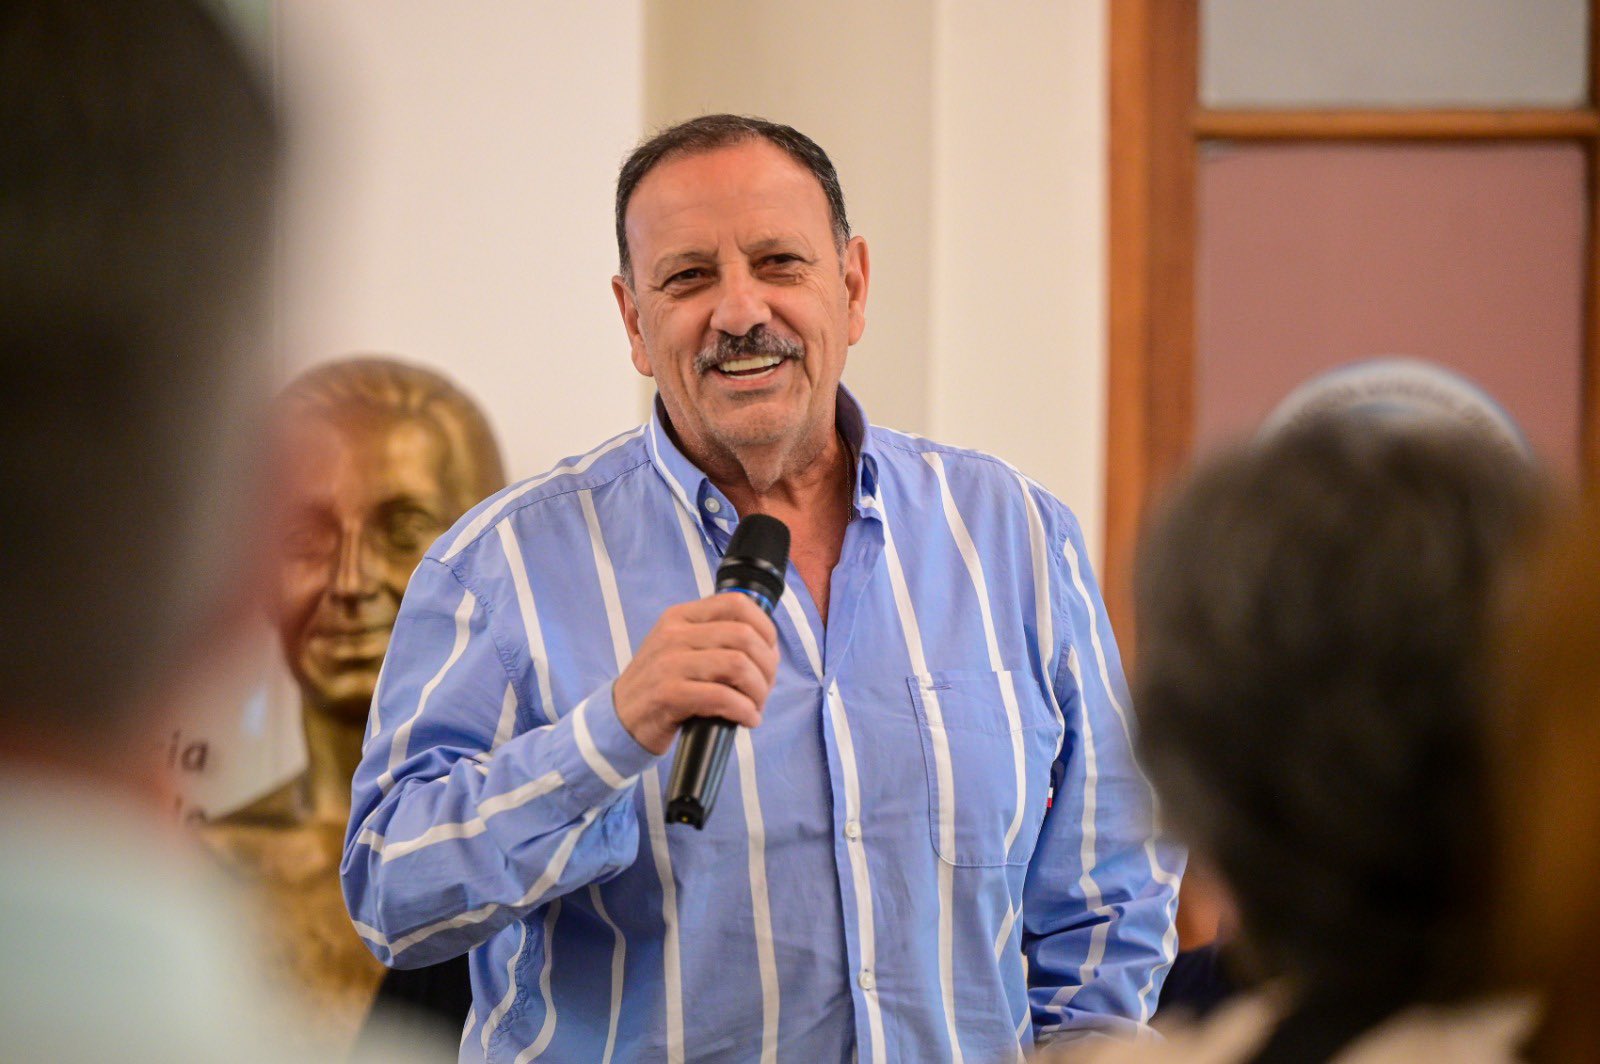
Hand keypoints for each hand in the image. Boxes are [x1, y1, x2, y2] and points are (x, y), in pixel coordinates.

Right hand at [612, 593, 779, 754]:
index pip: (736, 604)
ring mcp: (669, 663)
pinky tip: (746, 719)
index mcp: (681, 616)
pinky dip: (744, 710)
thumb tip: (767, 649)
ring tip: (756, 706)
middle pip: (744, 636)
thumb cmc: (661, 684)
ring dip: (758, 690)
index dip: (765, 628)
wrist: (621, 717)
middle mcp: (674, 633)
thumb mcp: (682, 648)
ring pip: (737, 664)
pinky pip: (722, 696)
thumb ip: (716, 638)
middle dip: (767, 667)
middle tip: (764, 688)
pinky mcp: (668, 694)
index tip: (769, 653)